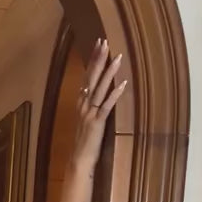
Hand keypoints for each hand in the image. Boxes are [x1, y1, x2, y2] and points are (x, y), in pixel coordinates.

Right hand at [70, 40, 126, 172]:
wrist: (79, 159)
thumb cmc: (84, 141)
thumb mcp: (86, 119)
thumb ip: (91, 105)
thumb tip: (99, 92)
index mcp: (81, 102)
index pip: (87, 76)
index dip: (92, 60)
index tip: (98, 44)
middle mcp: (83, 104)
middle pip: (91, 78)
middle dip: (98, 59)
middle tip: (104, 42)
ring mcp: (89, 113)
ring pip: (100, 89)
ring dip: (109, 73)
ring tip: (117, 58)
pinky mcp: (97, 123)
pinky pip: (106, 106)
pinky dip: (114, 95)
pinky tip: (123, 84)